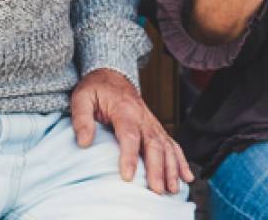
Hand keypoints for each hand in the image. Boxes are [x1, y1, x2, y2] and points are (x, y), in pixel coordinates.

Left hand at [70, 68, 193, 194]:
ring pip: (167, 146)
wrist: (111, 75)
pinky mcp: (156, 128)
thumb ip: (81, 119)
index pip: (129, 135)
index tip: (128, 177)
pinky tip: (186, 177)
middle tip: (157, 191)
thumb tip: (84, 142)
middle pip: (153, 144)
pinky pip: (172, 144)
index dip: (129, 157)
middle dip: (158, 169)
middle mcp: (142, 117)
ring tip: (172, 189)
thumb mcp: (81, 98)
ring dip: (172, 169)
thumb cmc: (96, 89)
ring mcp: (152, 123)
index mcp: (124, 109)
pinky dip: (181, 161)